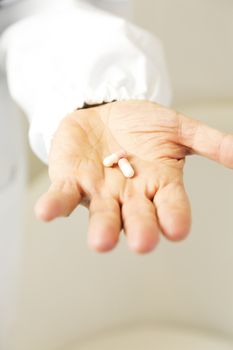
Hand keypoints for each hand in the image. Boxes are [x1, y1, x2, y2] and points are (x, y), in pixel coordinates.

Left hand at [35, 101, 232, 253]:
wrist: (104, 110)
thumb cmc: (141, 124)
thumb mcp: (177, 128)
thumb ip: (207, 142)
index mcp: (158, 184)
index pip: (171, 205)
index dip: (174, 216)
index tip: (177, 229)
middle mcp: (130, 194)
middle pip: (137, 217)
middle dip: (140, 229)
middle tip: (143, 242)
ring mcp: (99, 190)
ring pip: (101, 214)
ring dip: (101, 227)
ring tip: (102, 241)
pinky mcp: (71, 180)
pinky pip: (62, 197)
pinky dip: (54, 206)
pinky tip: (46, 213)